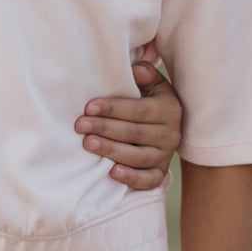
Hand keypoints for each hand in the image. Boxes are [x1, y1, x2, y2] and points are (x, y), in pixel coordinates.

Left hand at [80, 48, 183, 188]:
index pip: (138, 110)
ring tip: (88, 144)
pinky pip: (148, 180)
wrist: (165, 127)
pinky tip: (113, 172)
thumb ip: (145, 75)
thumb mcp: (152, 85)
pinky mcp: (160, 173)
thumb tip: (136, 70)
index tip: (89, 107)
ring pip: (138, 156)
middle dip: (105, 128)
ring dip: (112, 150)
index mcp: (169, 109)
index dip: (113, 108)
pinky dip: (132, 178)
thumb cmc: (148, 101)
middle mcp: (171, 133)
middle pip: (134, 133)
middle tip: (80, 125)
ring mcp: (165, 155)